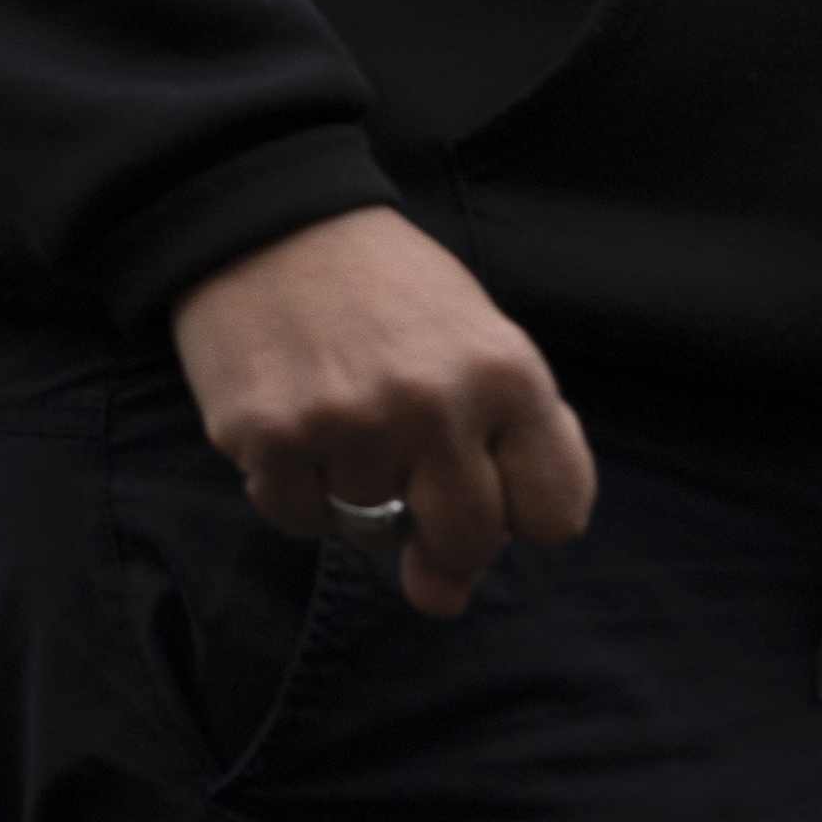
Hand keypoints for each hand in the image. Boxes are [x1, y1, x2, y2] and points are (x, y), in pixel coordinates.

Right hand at [165, 207, 596, 617]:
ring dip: (354, 495)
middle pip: (468, 543)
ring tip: (338, 417)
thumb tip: (442, 601)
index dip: (518, 509)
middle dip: (439, 526)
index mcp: (508, 374)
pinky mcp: (271, 436)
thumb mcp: (470, 353)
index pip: (555, 517)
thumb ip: (490, 469)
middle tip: (404, 464)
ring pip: (371, 535)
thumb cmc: (386, 294)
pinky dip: (292, 487)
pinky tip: (291, 420)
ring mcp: (350, 423)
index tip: (483, 472)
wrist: (267, 220)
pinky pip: (298, 520)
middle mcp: (436, 403)